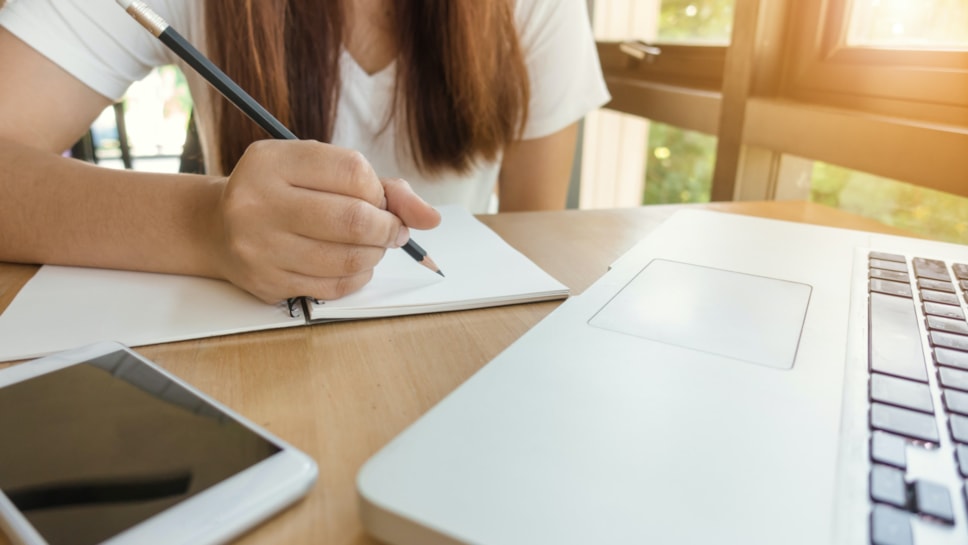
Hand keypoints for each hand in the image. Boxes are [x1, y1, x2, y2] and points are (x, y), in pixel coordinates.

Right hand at [209, 140, 439, 302]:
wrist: (217, 227)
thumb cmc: (282, 192)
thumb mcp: (318, 170)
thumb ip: (379, 186)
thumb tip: (429, 218)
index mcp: (272, 161)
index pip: (353, 172)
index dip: (380, 190)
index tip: (380, 200)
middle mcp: (258, 202)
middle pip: (354, 220)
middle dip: (388, 228)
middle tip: (392, 230)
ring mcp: (259, 247)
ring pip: (348, 258)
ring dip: (375, 254)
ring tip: (371, 245)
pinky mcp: (267, 282)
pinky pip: (334, 287)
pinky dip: (357, 275)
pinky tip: (351, 263)